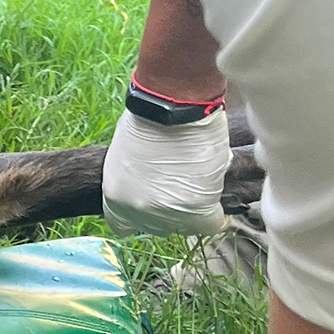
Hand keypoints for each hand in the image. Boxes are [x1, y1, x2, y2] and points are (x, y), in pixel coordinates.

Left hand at [102, 106, 229, 237]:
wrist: (173, 106)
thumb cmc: (150, 119)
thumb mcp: (126, 156)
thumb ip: (134, 179)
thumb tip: (153, 187)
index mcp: (115, 198)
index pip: (125, 226)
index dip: (143, 215)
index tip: (156, 202)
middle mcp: (137, 211)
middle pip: (159, 226)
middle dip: (170, 209)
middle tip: (183, 184)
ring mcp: (166, 213)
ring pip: (187, 225)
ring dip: (195, 205)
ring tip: (201, 176)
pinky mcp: (196, 209)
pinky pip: (210, 223)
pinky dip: (217, 213)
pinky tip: (218, 194)